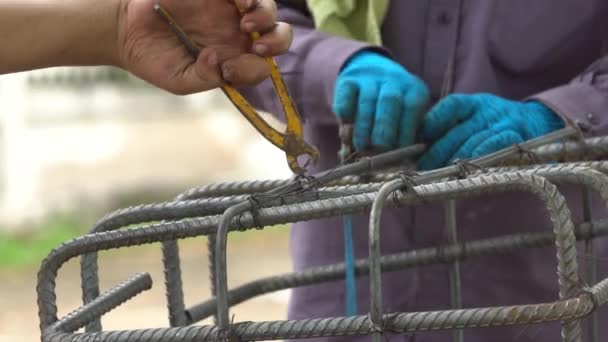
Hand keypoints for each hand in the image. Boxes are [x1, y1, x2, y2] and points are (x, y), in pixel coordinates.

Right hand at [117, 0, 291, 93]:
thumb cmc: (153, 58)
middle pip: (278, 36)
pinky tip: (241, 3)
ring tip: (247, 23)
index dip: (255, 69)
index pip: (262, 66)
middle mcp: (238, 37)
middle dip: (277, 42)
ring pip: (267, 9)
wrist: (124, 29)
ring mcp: (229, 11)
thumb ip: (204, 77)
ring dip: (266, 16)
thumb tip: (220, 62)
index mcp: (234, 62)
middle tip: (258, 46)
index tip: (229, 70)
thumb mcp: (179, 80)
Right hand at [333, 51, 428, 150]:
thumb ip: (403, 138)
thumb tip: (399, 162)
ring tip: (361, 147)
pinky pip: (346, 97)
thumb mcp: (404, 120)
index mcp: (414, 90)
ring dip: (363, 128)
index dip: (405, 132)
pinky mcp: (348, 80)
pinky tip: (347, 127)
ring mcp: (370, 78)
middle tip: (378, 148)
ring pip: (366, 101)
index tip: (399, 153)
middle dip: (384, 128)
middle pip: (389, 101)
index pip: (412, 108)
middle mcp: (394, 80)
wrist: (369, 76)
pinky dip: (346, 114)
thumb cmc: (392, 111)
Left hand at [417, 93, 564, 169]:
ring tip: (437, 173)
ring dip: (452, 160)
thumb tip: (420, 145)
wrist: (541, 122)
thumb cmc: (496, 125)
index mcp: (474, 104)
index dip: (433, 121)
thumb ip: (451, 127)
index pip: (451, 106)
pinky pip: (494, 147)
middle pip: (456, 131)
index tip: (419, 138)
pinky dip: (478, 158)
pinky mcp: (518, 139)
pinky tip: (465, 169)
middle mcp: (488, 111)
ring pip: (472, 142)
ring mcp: (504, 124)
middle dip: (436, 152)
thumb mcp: (475, 117)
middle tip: (422, 167)